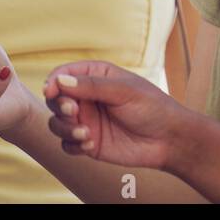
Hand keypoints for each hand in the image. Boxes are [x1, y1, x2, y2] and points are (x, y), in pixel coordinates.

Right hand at [43, 61, 195, 171]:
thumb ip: (92, 86)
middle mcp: (88, 98)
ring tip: (85, 134)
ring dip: (64, 128)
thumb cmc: (152, 107)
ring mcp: (87, 120)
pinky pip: (67, 144)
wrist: (169, 140)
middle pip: (56, 99)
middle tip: (73, 112)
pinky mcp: (89, 142)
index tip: (51, 91)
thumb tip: (60, 81)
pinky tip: (91, 145)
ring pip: (57, 123)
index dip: (54, 82)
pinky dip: (73, 145)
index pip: (64, 74)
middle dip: (59, 106)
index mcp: (97, 76)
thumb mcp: (124, 91)